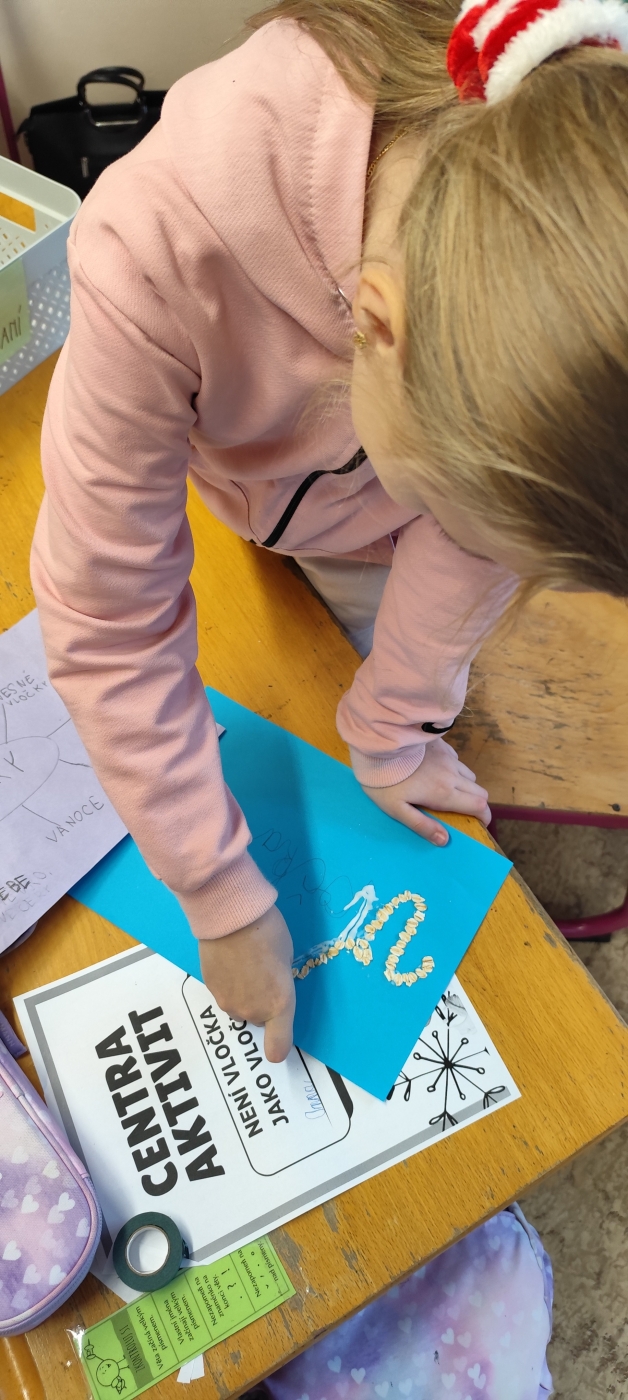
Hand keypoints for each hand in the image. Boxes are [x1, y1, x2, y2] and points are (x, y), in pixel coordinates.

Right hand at [198, 905, 294, 1062]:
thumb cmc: (268, 932)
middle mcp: (252, 1011)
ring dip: (244, 996)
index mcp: (279, 1005)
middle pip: (258, 1020)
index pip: (277, 1048)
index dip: (279, 1045)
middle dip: (263, 1004)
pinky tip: (229, 962)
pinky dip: (228, 984)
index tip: (278, 1033)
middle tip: (263, 976)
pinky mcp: (210, 990)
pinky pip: (225, 995)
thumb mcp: (286, 957)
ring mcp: (228, 1003)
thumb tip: (270, 985)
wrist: (229, 915)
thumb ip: (279, 982)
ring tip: (244, 966)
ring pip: (239, 1008)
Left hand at [361, 737, 490, 844]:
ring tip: (449, 792)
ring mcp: (448, 758)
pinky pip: (457, 760)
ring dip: (466, 787)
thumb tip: (444, 840)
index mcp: (444, 793)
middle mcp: (452, 775)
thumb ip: (421, 825)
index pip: (479, 806)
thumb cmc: (385, 782)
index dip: (484, 816)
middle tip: (463, 810)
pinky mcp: (442, 746)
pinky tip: (439, 771)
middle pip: (480, 792)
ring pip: (470, 776)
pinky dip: (455, 770)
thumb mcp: (397, 810)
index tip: (480, 823)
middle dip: (477, 803)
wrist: (378, 746)